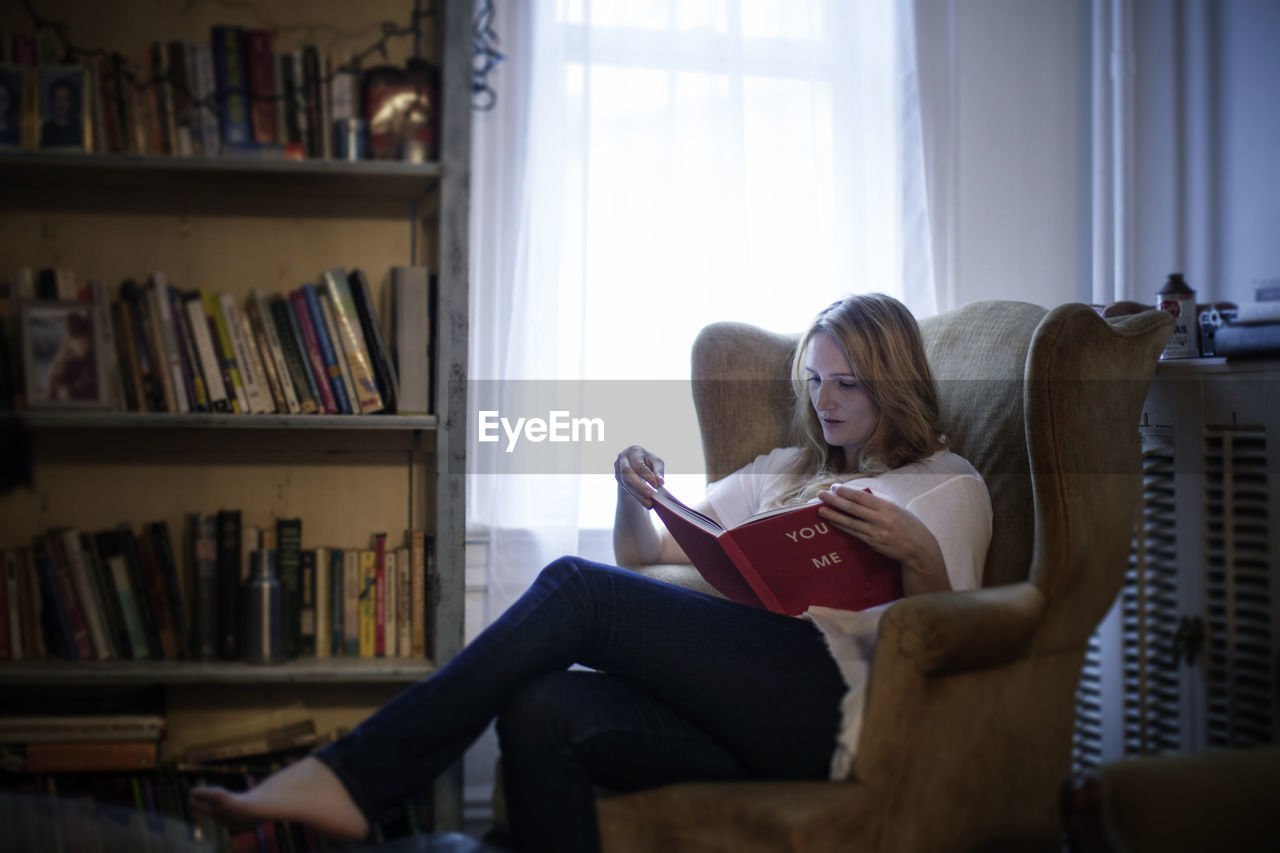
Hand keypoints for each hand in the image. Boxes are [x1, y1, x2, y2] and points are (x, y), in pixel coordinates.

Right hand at [614, 445, 664, 507]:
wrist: (635, 462)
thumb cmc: (648, 461)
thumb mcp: (656, 462)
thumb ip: (659, 471)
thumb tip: (660, 482)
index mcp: (633, 451)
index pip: (639, 465)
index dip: (647, 476)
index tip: (657, 486)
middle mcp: (623, 459)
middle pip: (627, 473)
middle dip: (639, 485)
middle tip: (650, 495)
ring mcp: (618, 469)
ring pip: (626, 483)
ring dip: (638, 495)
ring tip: (649, 504)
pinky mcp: (618, 479)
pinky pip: (627, 489)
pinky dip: (637, 496)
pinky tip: (646, 502)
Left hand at [816, 483, 943, 582]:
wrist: (919, 548)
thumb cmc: (908, 525)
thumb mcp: (897, 510)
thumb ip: (879, 504)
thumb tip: (858, 497)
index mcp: (887, 507)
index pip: (862, 497)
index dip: (846, 491)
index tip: (834, 487)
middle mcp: (880, 519)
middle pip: (852, 508)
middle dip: (835, 500)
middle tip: (821, 495)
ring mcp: (876, 532)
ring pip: (850, 522)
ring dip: (834, 515)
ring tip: (821, 510)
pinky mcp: (873, 543)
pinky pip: (855, 533)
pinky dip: (843, 527)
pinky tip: (834, 522)